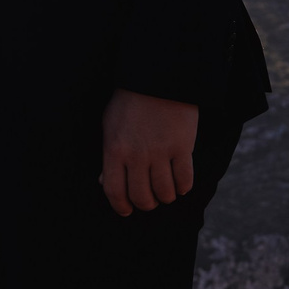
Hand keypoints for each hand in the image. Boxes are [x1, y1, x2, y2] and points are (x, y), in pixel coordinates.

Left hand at [100, 89, 199, 216]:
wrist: (158, 78)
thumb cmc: (130, 102)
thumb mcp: (110, 125)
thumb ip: (107, 156)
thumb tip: (104, 182)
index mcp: (114, 150)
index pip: (114, 191)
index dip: (120, 207)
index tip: (127, 211)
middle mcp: (136, 155)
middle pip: (141, 197)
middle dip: (146, 204)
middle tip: (150, 200)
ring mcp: (161, 152)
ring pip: (164, 192)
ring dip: (166, 197)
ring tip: (166, 192)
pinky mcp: (183, 147)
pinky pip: (185, 179)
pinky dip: (183, 187)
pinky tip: (181, 185)